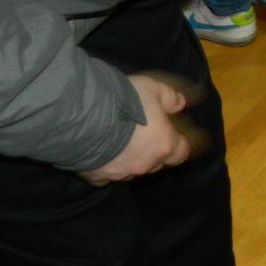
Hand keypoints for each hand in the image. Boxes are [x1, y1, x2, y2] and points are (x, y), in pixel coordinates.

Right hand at [79, 72, 204, 184]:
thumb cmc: (125, 102)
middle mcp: (145, 164)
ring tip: (122, 143)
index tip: (175, 135)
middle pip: (157, 164)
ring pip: (132, 171)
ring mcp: (121, 173)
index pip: (181, 153)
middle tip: (146, 135)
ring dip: (132, 159)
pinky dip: (107, 167)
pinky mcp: (97, 177)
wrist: (84, 117)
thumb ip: (169, 98)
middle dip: (154, 152)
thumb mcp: (153, 89)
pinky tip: (102, 156)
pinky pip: (106, 177)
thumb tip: (181, 103)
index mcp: (163, 145)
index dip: (179, 144)